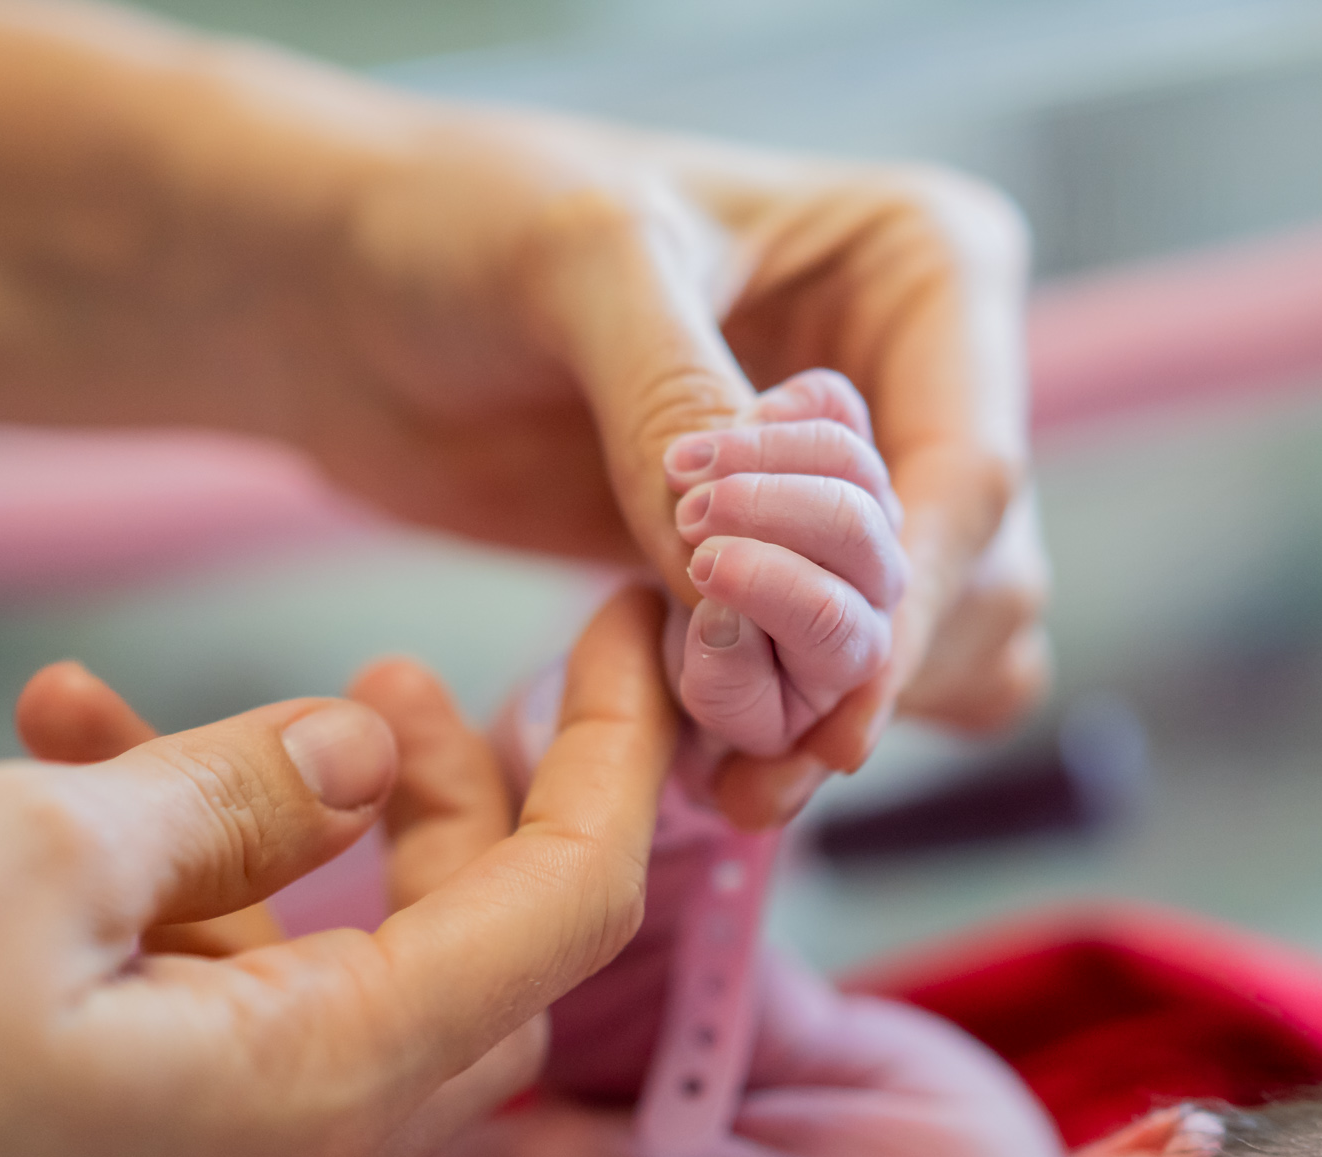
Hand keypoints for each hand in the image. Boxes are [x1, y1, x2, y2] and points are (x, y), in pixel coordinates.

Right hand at [0, 588, 674, 1156]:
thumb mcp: (26, 862)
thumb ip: (238, 795)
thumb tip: (373, 752)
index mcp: (319, 1089)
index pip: (570, 906)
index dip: (620, 750)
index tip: (629, 626)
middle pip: (465, 946)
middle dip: (447, 796)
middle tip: (378, 684)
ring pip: (318, 975)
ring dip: (258, 833)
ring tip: (109, 716)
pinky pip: (201, 1025)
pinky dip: (164, 910)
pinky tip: (40, 805)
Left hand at [283, 106, 1047, 822]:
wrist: (347, 291)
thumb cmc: (461, 218)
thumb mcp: (582, 261)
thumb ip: (673, 395)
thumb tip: (735, 555)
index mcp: (916, 264)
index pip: (967, 468)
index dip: (915, 602)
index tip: (842, 718)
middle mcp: (904, 377)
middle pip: (974, 577)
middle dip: (875, 666)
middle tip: (754, 750)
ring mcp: (833, 484)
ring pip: (931, 646)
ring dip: (839, 713)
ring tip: (730, 773)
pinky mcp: (757, 565)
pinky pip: (820, 675)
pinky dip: (782, 727)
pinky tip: (705, 764)